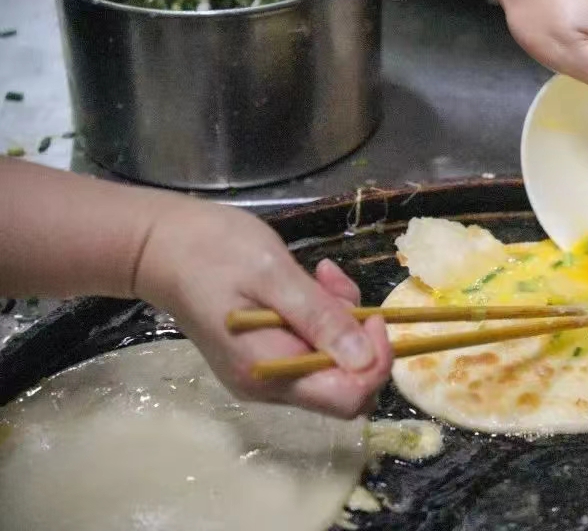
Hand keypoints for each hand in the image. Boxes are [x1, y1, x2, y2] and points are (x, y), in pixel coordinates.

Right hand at [132, 200, 391, 418]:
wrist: (158, 246)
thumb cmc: (212, 252)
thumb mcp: (273, 275)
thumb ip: (319, 319)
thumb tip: (366, 361)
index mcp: (270, 372)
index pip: (349, 397)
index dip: (374, 361)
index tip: (371, 315)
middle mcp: (270, 385)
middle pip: (346, 382)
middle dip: (357, 335)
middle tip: (336, 287)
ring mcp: (265, 373)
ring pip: (333, 360)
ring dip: (341, 318)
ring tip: (319, 275)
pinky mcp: (265, 354)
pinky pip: (313, 346)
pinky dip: (323, 314)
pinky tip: (311, 280)